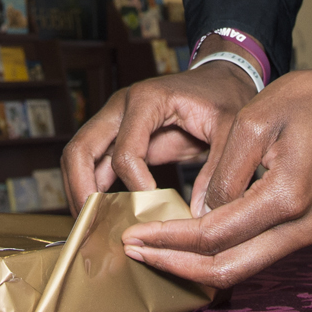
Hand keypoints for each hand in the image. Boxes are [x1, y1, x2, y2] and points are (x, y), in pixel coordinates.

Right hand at [62, 59, 257, 209]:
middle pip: (80, 148)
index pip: (124, 152)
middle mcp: (121, 107)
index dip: (136, 187)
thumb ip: (220, 170)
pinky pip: (95, 166)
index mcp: (147, 100)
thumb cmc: (225, 98)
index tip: (153, 211)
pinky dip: (93, 191)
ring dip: (80, 192)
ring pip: (78, 158)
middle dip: (81, 190)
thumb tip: (201, 215)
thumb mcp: (233, 129)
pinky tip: (102, 218)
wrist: (220, 83)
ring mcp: (116, 123)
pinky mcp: (119, 140)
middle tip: (90, 227)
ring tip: (89, 228)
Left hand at [119, 63, 311, 288]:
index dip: (169, 238)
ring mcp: (307, 232)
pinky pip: (256, 253)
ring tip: (154, 250)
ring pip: (242, 268)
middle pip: (228, 269)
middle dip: (176, 265)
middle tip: (135, 252)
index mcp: (287, 196)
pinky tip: (190, 242)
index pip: (215, 233)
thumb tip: (202, 211)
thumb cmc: (310, 99)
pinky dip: (219, 254)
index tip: (134, 234)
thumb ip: (225, 170)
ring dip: (195, 265)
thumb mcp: (256, 119)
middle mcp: (300, 227)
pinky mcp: (305, 227)